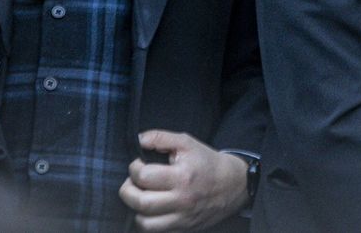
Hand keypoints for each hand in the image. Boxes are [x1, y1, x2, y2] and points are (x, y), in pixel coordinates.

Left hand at [118, 130, 247, 231]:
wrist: (233, 184)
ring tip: (141, 197)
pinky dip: (148, 222)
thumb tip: (138, 140)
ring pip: (145, 223)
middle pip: (141, 202)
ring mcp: (183, 218)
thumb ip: (161, 138)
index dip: (134, 168)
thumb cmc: (207, 162)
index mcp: (183, 176)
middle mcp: (182, 200)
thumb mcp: (187, 142)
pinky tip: (152, 210)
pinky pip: (156, 232)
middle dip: (128, 190)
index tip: (138, 165)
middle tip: (132, 182)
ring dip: (136, 209)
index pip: (144, 177)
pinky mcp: (184, 228)